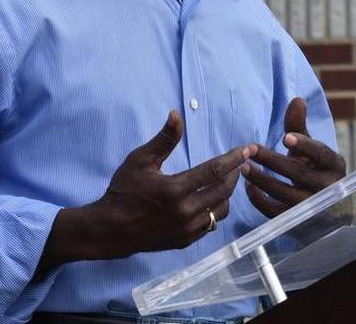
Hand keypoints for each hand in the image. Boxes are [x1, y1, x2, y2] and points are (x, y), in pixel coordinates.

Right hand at [38, 110, 249, 269]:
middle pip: (223, 190)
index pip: (214, 171)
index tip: (246, 150)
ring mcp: (187, 229)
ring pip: (221, 209)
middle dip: (234, 174)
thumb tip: (177, 114)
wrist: (110, 230)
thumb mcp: (140, 160)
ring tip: (224, 181)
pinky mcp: (186, 240)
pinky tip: (211, 200)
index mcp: (175, 189)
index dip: (233, 159)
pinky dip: (216, 210)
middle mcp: (185, 211)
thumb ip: (163, 139)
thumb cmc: (124, 191)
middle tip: (237, 163)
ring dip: (227, 193)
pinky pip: (211, 224)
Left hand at [241, 98, 345, 217]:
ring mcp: (313, 206)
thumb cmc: (313, 167)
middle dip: (271, 160)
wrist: (325, 206)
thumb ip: (299, 125)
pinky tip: (248, 185)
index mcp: (334, 164)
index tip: (286, 137)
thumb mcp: (310, 147)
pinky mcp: (297, 221)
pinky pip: (274, 211)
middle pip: (297, 173)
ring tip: (244, 166)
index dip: (304, 145)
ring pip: (284, 193)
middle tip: (250, 148)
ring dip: (260, 179)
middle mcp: (328, 187)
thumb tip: (296, 100)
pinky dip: (258, 198)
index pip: (321, 154)